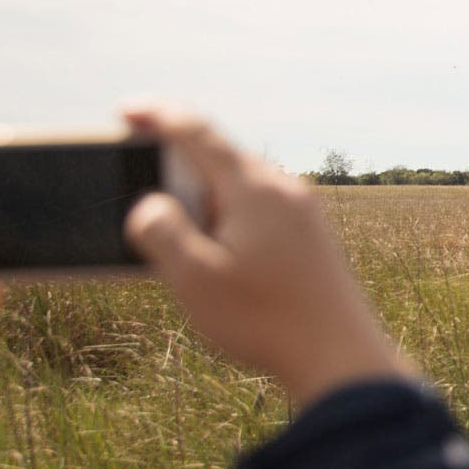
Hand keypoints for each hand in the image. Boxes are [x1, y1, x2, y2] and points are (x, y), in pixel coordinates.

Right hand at [120, 104, 411, 406]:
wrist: (341, 357)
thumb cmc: (265, 320)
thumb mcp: (193, 277)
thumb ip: (161, 230)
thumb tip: (153, 204)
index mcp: (255, 188)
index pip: (199, 133)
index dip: (158, 117)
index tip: (127, 111)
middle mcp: (287, 190)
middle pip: (224, 156)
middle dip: (180, 160)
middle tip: (143, 173)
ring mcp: (307, 213)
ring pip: (244, 185)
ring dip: (205, 192)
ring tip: (175, 220)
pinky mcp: (315, 239)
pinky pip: (263, 208)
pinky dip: (231, 214)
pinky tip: (217, 246)